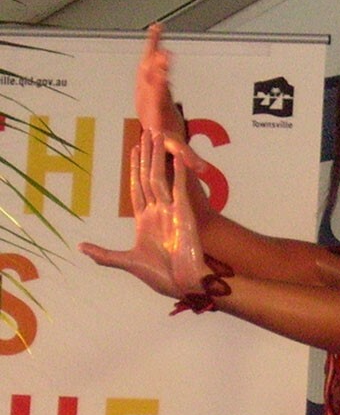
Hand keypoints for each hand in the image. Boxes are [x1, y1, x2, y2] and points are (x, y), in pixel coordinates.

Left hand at [79, 131, 211, 298]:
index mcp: (145, 220)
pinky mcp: (184, 213)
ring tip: (158, 136)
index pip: (137, 187)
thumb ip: (103, 254)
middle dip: (147, 155)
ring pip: (162, 177)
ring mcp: (172, 210)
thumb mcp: (125, 261)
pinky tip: (176, 156)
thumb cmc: (159, 275)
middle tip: (147, 133)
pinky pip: (180, 188)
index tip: (133, 150)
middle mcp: (159, 211)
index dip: (134, 168)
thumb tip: (80, 247)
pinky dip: (179, 172)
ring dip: (159, 156)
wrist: (184, 282)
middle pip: (150, 176)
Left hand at [136, 24, 204, 170]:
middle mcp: (148, 99)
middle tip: (163, 54)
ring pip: (147, 66)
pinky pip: (150, 60)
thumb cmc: (164, 144)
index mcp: (155, 115)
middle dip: (157, 68)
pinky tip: (157, 28)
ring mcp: (146, 88)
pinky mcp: (150, 81)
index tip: (162, 72)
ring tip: (157, 33)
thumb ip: (189, 158)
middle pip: (151, 81)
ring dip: (152, 51)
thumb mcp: (176, 151)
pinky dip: (153, 44)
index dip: (159, 85)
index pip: (157, 99)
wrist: (149, 136)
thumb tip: (203, 171)